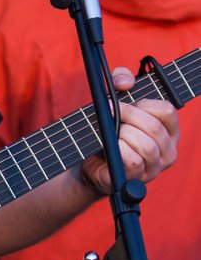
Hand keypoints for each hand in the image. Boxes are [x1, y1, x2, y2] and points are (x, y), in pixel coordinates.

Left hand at [79, 66, 179, 195]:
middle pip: (154, 128)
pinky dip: (119, 151)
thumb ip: (121, 79)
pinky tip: (110, 148)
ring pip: (146, 147)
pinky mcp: (138, 180)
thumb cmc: (109, 131)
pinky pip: (134, 162)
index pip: (167, 111)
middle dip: (129, 116)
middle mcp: (167, 150)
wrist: (91, 161)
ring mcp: (155, 168)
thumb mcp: (115, 99)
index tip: (125, 103)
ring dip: (123, 135)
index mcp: (168, 130)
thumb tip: (124, 81)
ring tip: (111, 133)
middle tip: (111, 112)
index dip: (144, 103)